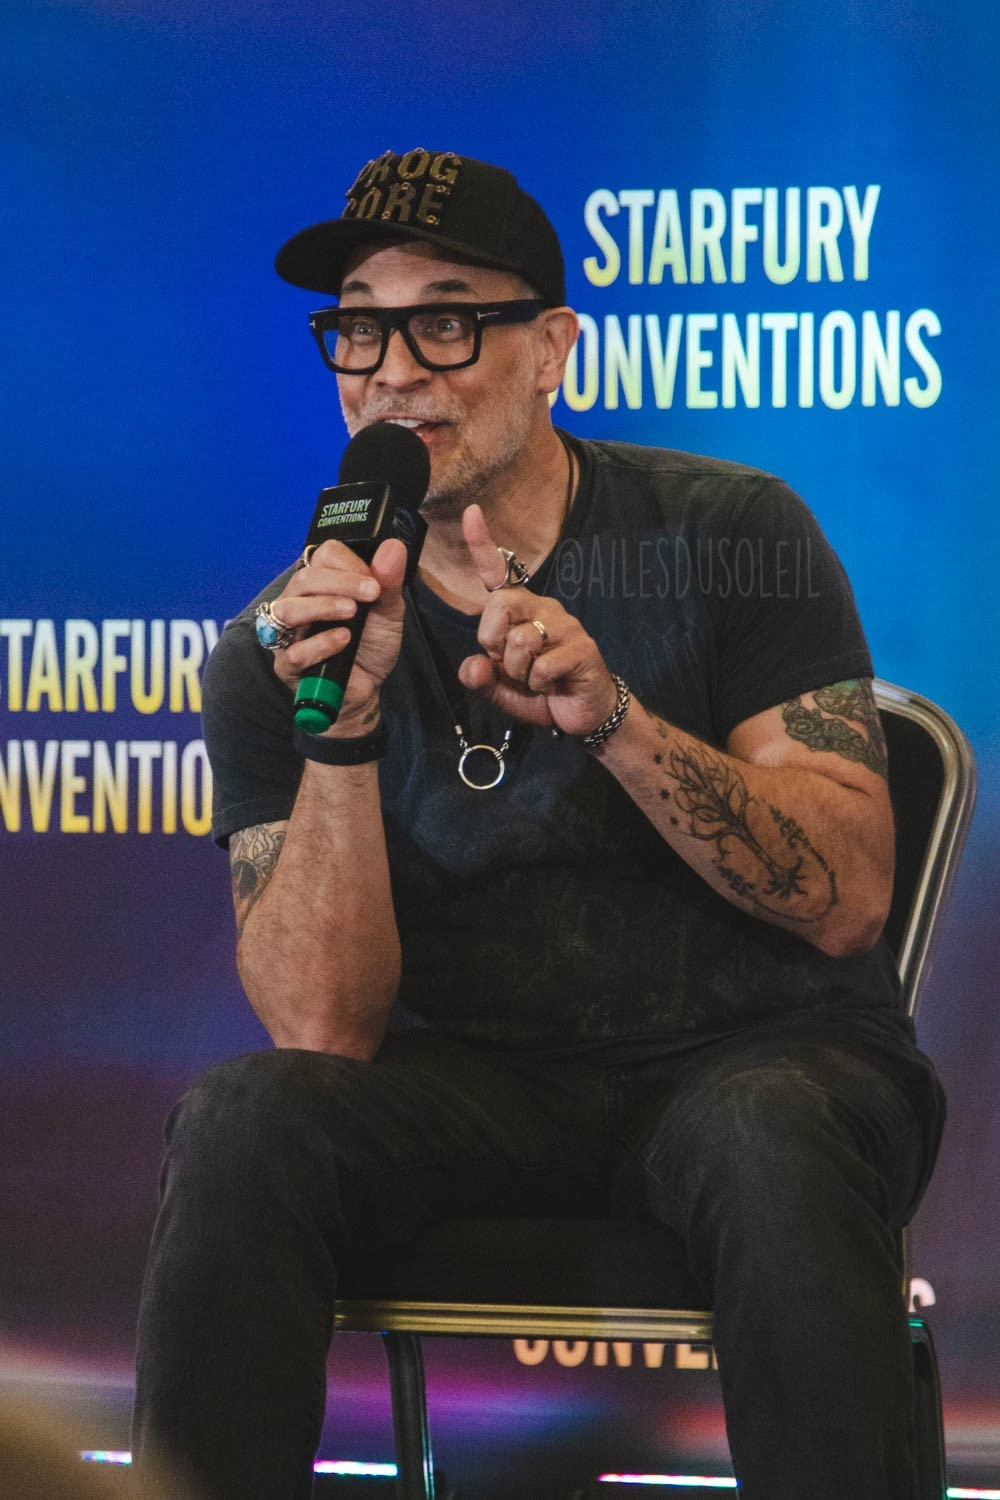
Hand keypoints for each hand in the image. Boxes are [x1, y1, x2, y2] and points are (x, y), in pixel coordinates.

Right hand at [268, 538, 407, 726]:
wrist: (369, 688)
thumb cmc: (370, 645)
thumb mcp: (387, 612)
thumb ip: (388, 581)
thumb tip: (394, 547)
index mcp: (321, 585)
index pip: (320, 556)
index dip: (348, 563)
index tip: (373, 581)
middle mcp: (299, 603)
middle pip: (304, 579)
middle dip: (341, 583)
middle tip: (371, 595)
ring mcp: (288, 634)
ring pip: (287, 609)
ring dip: (323, 606)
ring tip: (352, 614)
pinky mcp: (287, 665)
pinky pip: (293, 651)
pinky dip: (320, 643)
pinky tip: (343, 641)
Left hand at [458, 505, 617, 736]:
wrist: (585, 712)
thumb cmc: (543, 692)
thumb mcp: (502, 689)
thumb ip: (481, 678)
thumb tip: (474, 666)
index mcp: (521, 611)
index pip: (498, 573)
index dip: (482, 544)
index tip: (471, 513)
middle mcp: (543, 608)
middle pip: (499, 604)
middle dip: (492, 641)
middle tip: (509, 665)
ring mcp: (566, 625)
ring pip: (520, 641)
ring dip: (519, 672)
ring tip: (535, 679)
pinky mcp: (582, 647)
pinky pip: (542, 667)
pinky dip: (538, 685)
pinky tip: (552, 686)